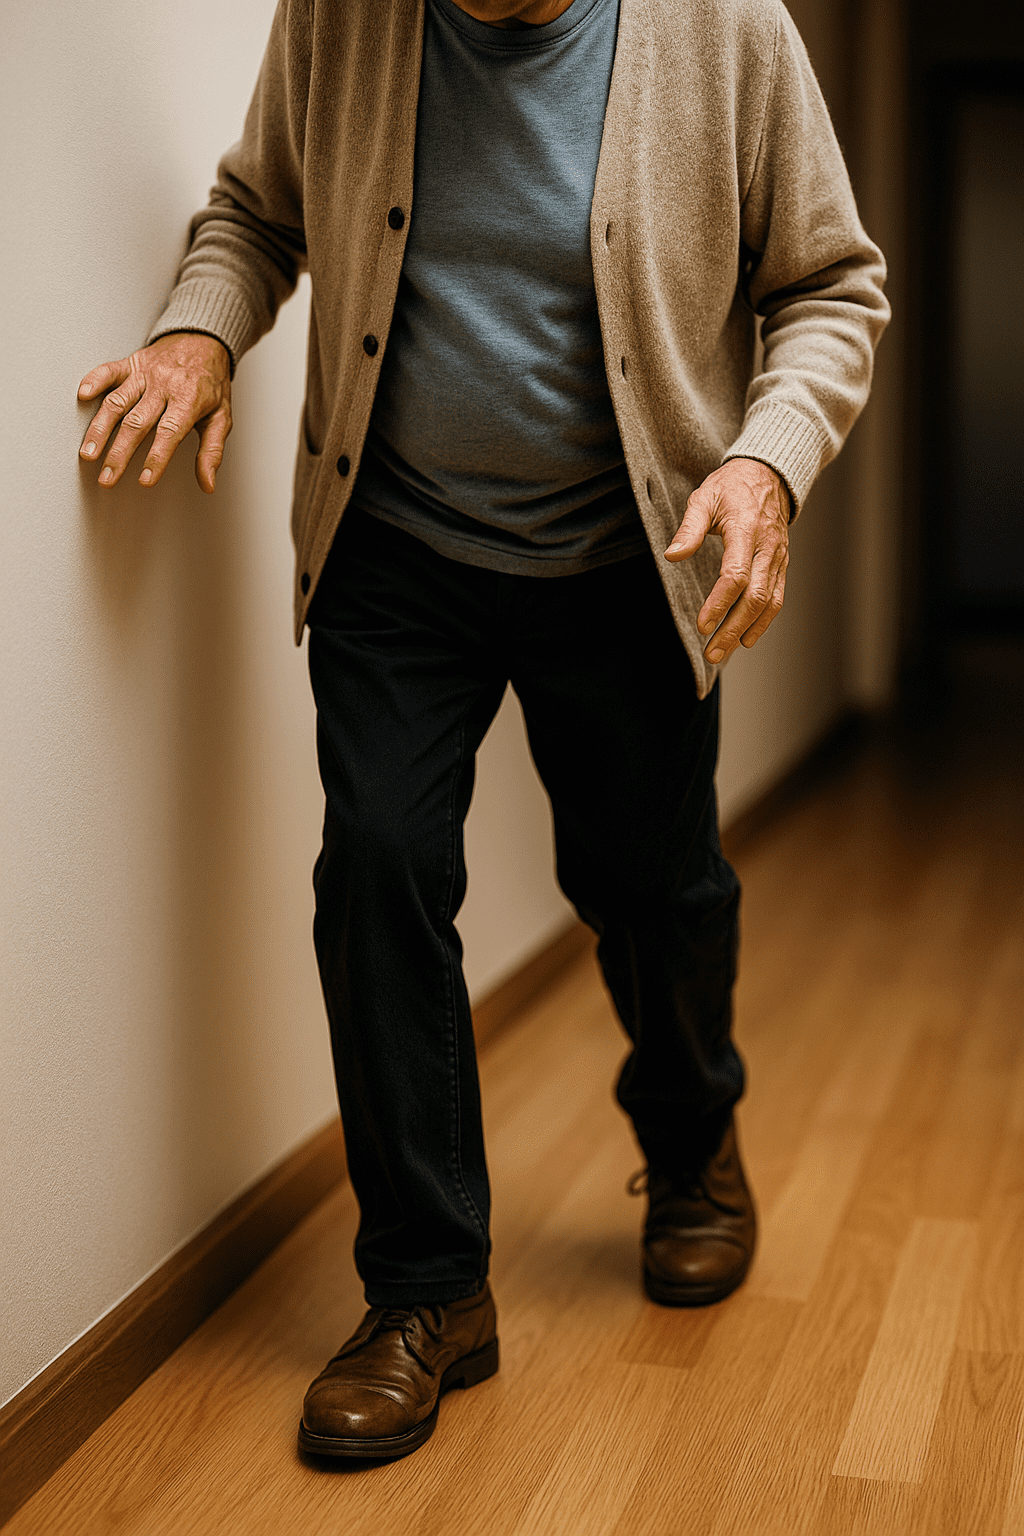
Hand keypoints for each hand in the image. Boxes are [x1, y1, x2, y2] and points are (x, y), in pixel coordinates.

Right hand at [78, 332, 231, 493]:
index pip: (169, 433)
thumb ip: (212, 451)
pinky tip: (82, 396)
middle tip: (108, 478)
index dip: (157, 458)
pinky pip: (109, 371)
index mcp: (188, 400)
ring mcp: (145, 374)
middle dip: (120, 454)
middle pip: (137, 423)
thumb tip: (208, 484)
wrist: (204, 340)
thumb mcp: (221, 417)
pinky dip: (94, 381)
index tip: (145, 479)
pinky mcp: (131, 364)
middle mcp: (164, 386)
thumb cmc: (211, 383)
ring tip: (88, 453)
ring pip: (117, 402)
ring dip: (100, 429)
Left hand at [664, 459, 790, 663]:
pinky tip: (746, 638)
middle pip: (755, 596)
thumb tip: (672, 555)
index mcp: (746, 529)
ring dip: (748, 630)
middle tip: (712, 652)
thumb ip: (689, 528)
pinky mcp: (781, 564)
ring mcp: (778, 557)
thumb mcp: (704, 498)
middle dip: (733, 627)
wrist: (768, 475)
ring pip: (769, 601)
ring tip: (725, 651)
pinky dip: (763, 621)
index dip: (719, 603)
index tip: (703, 624)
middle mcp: (767, 547)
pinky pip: (777, 597)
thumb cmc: (730, 488)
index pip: (736, 575)